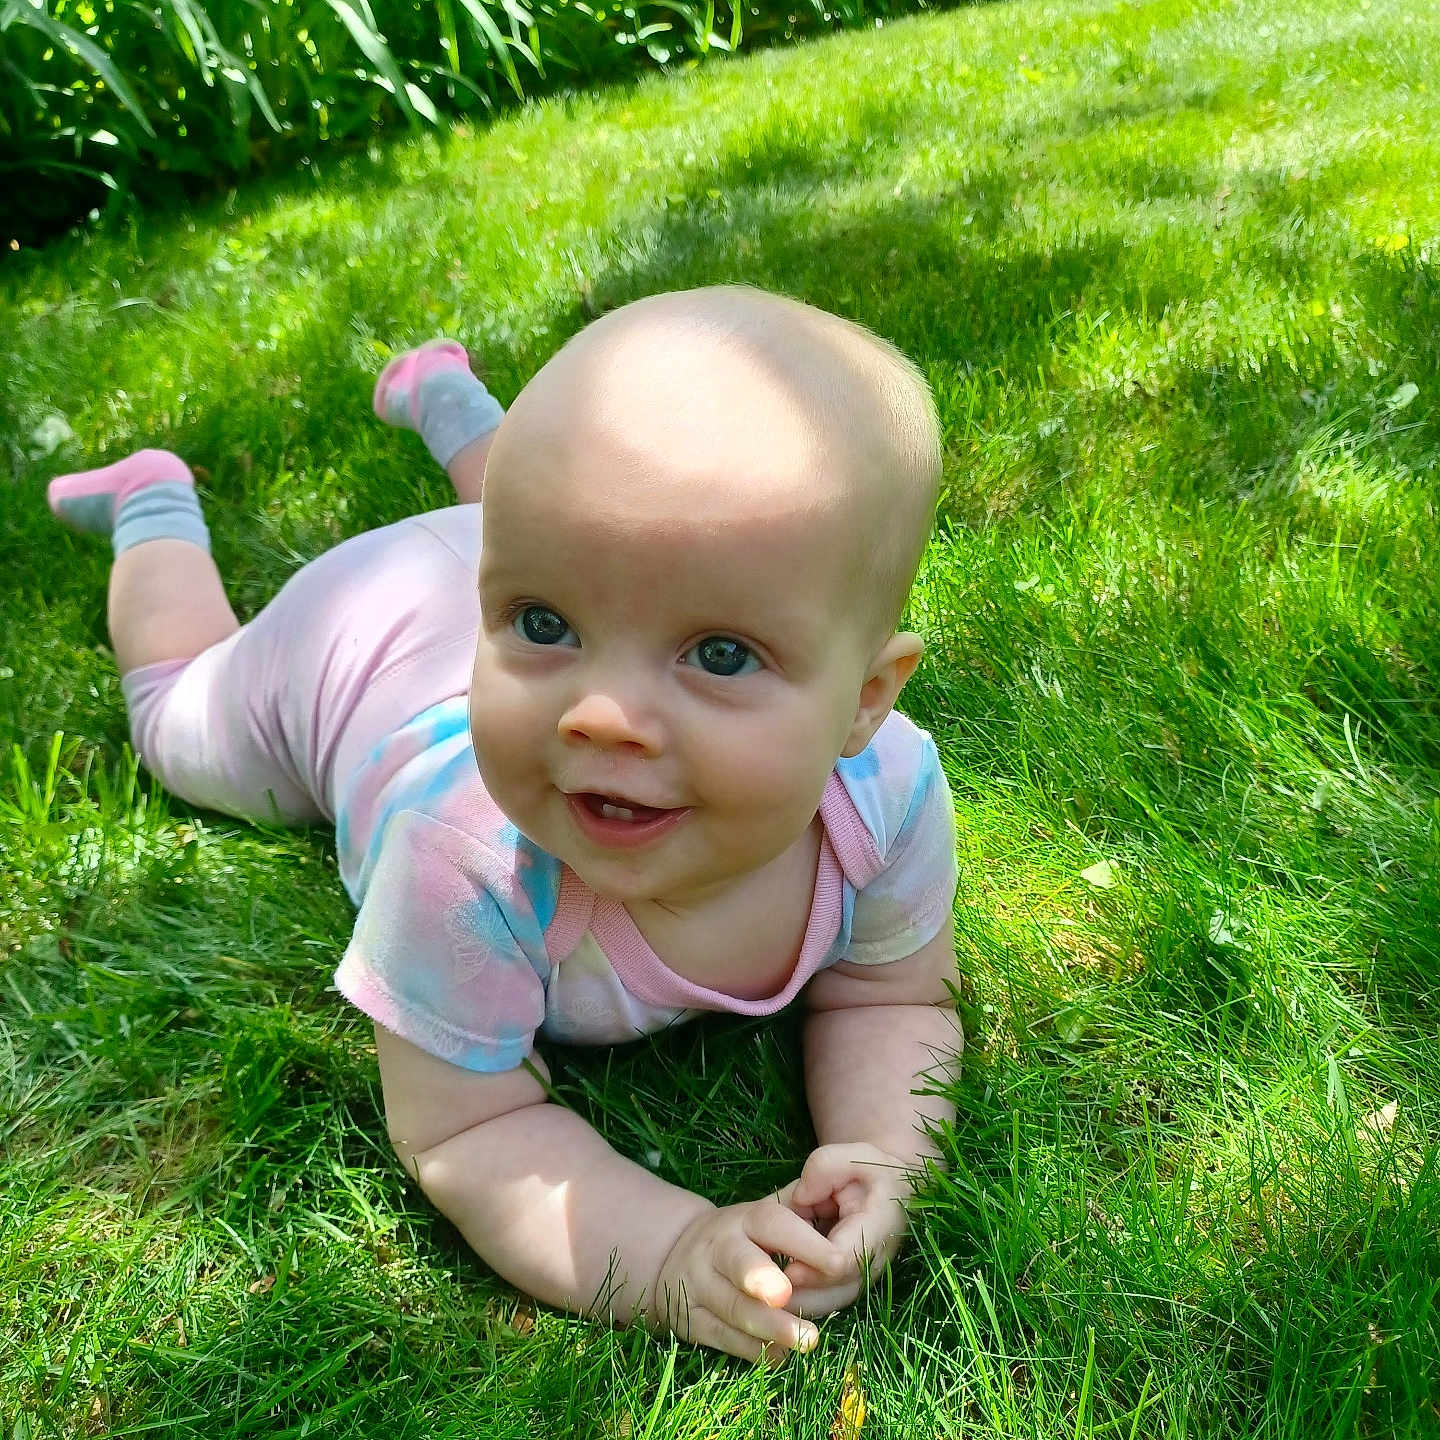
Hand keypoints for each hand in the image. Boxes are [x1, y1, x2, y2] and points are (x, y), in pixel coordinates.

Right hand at [648, 1193, 852, 1362]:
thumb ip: (799, 1208)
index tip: (837, 1263)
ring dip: (771, 1328)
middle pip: (739, 1262)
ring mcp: (699, 1285)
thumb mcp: (761, 1213)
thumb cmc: (741, 1236)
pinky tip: (783, 1355)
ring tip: (806, 1340)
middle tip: (786, 1296)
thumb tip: (838, 1198)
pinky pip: (725, 1339)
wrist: (674, 1255)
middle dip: (761, 1279)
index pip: (772, 1223)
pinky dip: (756, 1350)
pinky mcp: (691, 1320)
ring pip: (734, 1308)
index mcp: (743, 1218)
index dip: (805, 1243)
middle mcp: (717, 1248)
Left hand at [774, 1143, 911, 1317]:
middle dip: (793, 1291)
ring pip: (825, 1305)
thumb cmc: (870, 1172)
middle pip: (830, 1293)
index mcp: (877, 1229)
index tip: (782, 1264)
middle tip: (757, 1288)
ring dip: (792, 1301)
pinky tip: (768, 1294)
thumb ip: (825, 1169)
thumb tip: (801, 1197)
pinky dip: (796, 1300)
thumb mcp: (852, 1156)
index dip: (810, 1266)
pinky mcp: (848, 1288)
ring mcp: (862, 1280)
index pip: (841, 1260)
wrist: (893, 1193)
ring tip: (758, 1294)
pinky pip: (822, 1303)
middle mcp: (873, 1264)